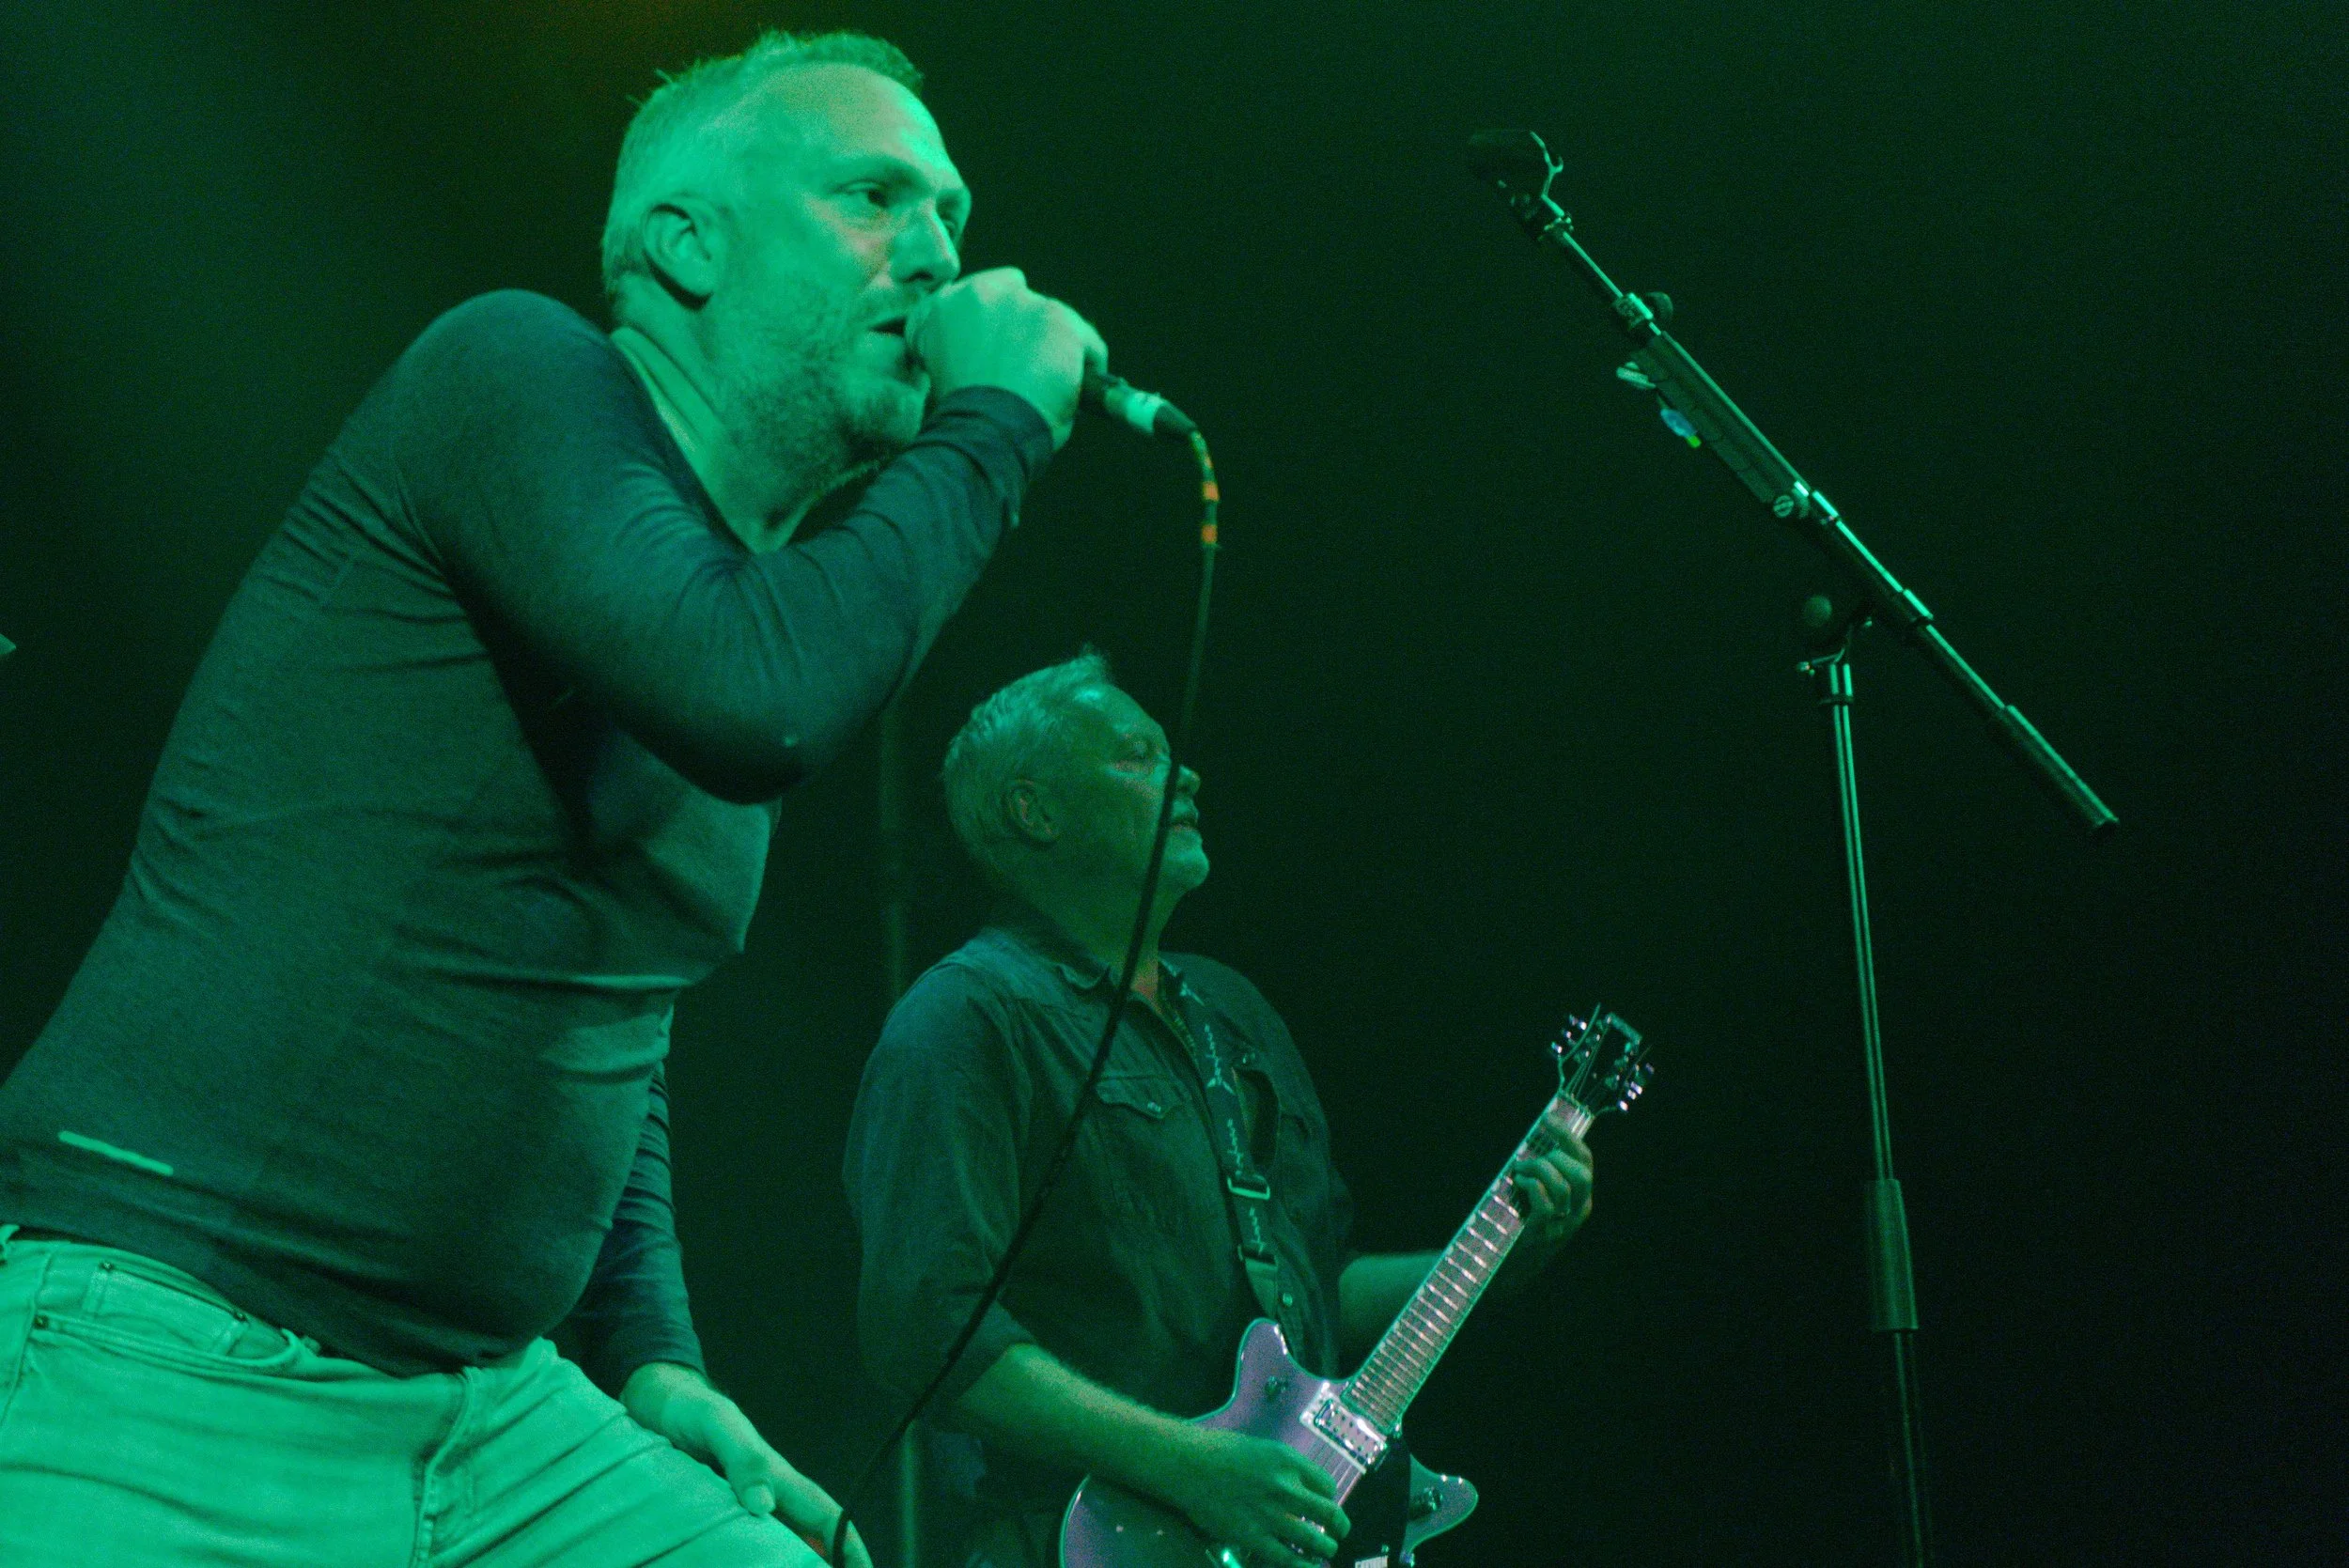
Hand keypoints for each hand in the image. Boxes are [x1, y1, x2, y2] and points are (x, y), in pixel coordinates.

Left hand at [621, 1362, 871, 1567]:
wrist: (657, 1407)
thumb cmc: (693, 1411)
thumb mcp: (717, 1425)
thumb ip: (743, 1459)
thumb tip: (765, 1505)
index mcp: (778, 1479)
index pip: (825, 1517)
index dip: (849, 1545)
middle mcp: (766, 1500)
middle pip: (807, 1542)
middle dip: (825, 1564)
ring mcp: (740, 1511)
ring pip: (775, 1549)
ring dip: (788, 1566)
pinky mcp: (713, 1519)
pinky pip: (738, 1549)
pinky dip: (749, 1563)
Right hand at [906, 266, 1106, 449]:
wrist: (983, 432)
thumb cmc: (964, 419)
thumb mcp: (946, 373)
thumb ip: (969, 347)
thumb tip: (1003, 355)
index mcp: (945, 306)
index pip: (976, 300)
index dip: (992, 328)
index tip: (1000, 353)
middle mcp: (981, 294)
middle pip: (1018, 299)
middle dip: (1024, 331)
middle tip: (1027, 372)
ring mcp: (1022, 302)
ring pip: (1055, 320)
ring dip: (1055, 348)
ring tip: (1052, 388)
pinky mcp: (1058, 319)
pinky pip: (1086, 341)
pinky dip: (1087, 365)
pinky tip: (1076, 390)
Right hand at [1152, 1426, 1348, 1564]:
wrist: (1187, 1465)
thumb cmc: (1219, 1450)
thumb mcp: (1261, 1449)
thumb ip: (1283, 1469)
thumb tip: (1298, 1488)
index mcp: (1288, 1461)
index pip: (1327, 1485)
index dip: (1331, 1497)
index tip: (1327, 1503)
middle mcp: (1286, 1488)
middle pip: (1328, 1513)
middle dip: (1339, 1526)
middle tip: (1339, 1532)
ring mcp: (1271, 1515)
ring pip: (1314, 1539)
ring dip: (1325, 1548)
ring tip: (1326, 1550)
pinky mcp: (1253, 1537)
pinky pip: (1286, 1558)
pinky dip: (1302, 1566)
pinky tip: (1308, 1567)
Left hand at [1497, 1130, 1594, 1289]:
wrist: (1503, 1270)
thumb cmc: (1518, 1226)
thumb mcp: (1541, 1199)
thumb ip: (1546, 1175)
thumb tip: (1535, 1140)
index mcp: (1580, 1199)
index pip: (1585, 1160)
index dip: (1567, 1136)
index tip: (1548, 1118)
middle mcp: (1577, 1213)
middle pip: (1581, 1173)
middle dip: (1553, 1156)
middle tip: (1528, 1161)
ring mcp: (1561, 1225)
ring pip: (1563, 1185)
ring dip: (1537, 1170)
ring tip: (1519, 1173)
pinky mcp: (1542, 1234)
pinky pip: (1545, 1202)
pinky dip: (1530, 1187)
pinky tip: (1517, 1186)